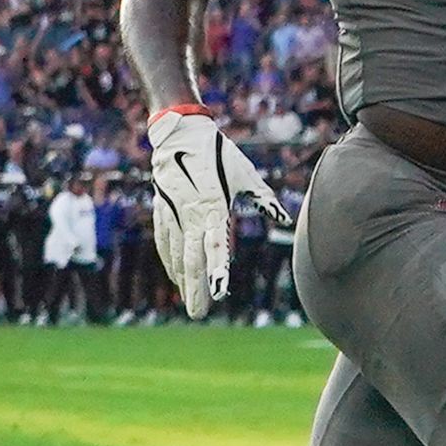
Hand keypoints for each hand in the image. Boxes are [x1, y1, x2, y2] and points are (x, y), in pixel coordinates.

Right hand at [145, 106, 273, 317]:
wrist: (179, 131)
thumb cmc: (218, 153)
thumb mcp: (244, 173)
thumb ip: (263, 198)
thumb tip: (283, 218)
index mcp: (213, 204)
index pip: (215, 243)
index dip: (216, 269)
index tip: (219, 291)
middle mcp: (190, 212)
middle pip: (192, 257)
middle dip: (195, 287)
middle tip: (199, 314)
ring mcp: (173, 212)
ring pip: (176, 253)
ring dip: (183, 280)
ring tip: (190, 303)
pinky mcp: (162, 209)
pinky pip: (165, 241)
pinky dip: (170, 261)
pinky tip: (176, 277)